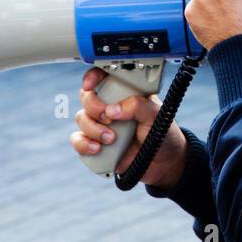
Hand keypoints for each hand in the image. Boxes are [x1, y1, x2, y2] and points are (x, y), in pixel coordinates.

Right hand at [69, 67, 187, 187]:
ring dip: (92, 128)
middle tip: (109, 118)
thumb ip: (138, 106)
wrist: (163, 163)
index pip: (103, 78)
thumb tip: (112, 110)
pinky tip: (98, 149)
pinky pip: (78, 140)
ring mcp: (101, 125)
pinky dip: (83, 144)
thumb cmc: (162, 134)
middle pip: (86, 97)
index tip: (90, 85)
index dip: (92, 77)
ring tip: (112, 139)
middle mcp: (110, 107)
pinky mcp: (96, 143)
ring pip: (81, 118)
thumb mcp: (156, 115)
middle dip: (93, 106)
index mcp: (125, 93)